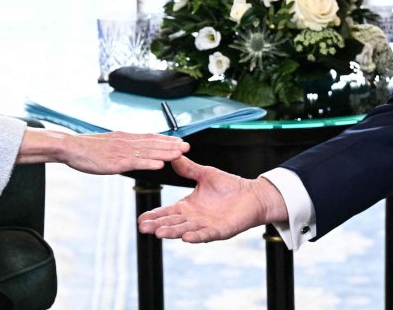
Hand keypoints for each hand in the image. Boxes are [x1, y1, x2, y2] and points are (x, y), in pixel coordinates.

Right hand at [58, 131, 188, 173]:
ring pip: (148, 152)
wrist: (70, 147)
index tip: (179, 141)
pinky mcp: (115, 162)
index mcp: (124, 137)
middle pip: (153, 143)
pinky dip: (149, 163)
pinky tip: (160, 164)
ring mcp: (121, 151)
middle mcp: (126, 142)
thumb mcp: (108, 144)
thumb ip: (121, 146)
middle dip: (171, 145)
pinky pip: (135, 163)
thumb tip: (132, 149)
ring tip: (180, 153)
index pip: (149, 137)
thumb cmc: (87, 148)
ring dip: (166, 152)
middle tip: (187, 146)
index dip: (165, 140)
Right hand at [137, 156, 288, 242]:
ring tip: (158, 233)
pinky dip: (196, 236)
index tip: (140, 219)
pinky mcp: (220, 231)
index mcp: (189, 206)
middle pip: (172, 223)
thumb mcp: (205, 174)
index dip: (154, 216)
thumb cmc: (230, 186)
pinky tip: (186, 238)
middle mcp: (194, 218)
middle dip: (158, 225)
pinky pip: (206, 235)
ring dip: (172, 232)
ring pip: (185, 230)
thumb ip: (189, 168)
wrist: (252, 195)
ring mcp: (206, 226)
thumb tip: (173, 156)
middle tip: (142, 228)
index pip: (167, 212)